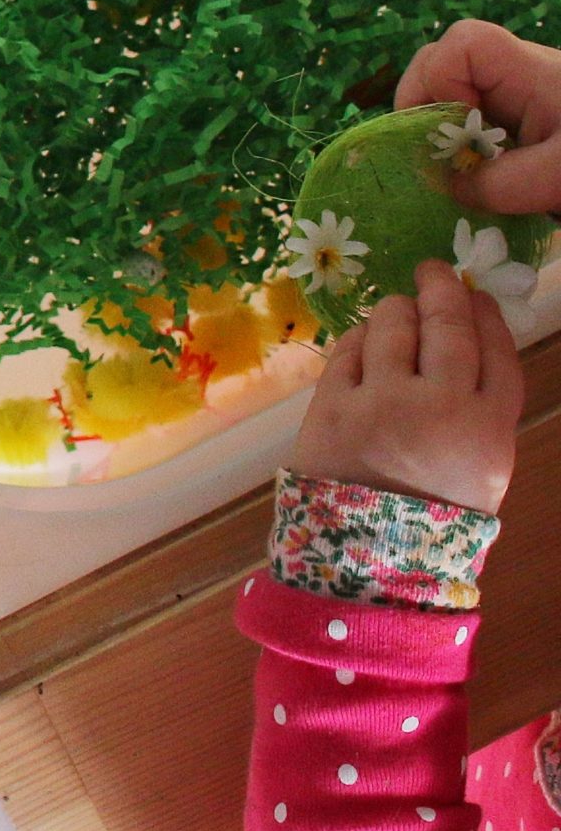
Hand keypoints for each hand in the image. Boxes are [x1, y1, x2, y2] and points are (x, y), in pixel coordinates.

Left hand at [290, 261, 521, 513]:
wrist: (367, 560)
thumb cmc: (428, 517)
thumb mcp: (479, 470)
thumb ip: (476, 411)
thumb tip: (464, 345)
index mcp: (489, 427)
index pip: (497, 351)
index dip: (486, 316)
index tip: (476, 296)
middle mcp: (442, 406)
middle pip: (448, 327)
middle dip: (442, 289)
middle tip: (434, 270)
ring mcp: (384, 402)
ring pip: (393, 327)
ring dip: (396, 309)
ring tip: (398, 307)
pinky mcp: (334, 406)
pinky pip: (348, 351)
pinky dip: (357, 338)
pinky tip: (364, 338)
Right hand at [396, 20, 560, 215]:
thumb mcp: (560, 177)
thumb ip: (501, 183)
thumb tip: (446, 186)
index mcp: (532, 73)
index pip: (464, 44)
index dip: (436, 80)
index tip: (445, 131)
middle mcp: (520, 76)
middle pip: (445, 63)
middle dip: (426, 107)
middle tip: (437, 155)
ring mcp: (520, 96)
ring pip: (454, 94)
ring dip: (443, 132)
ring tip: (457, 171)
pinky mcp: (524, 121)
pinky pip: (474, 119)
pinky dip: (463, 147)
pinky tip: (478, 178)